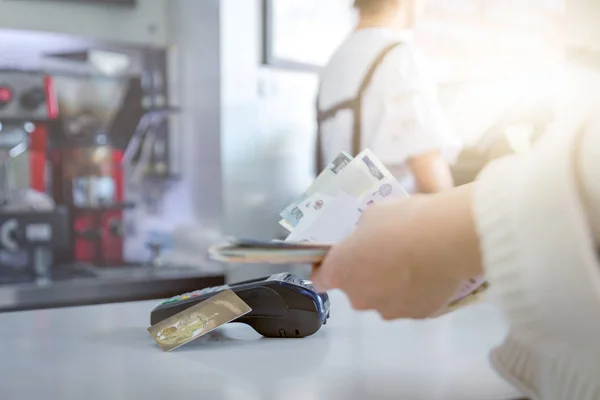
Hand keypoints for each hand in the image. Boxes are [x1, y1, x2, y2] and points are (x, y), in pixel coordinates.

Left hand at [311, 184, 482, 319]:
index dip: (328, 269)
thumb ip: (362, 235)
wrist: (448, 239)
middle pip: (356, 289)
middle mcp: (360, 298)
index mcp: (341, 271)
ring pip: (384, 299)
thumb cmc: (404, 221)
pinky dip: (416, 292)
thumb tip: (369, 241)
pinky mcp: (418, 315)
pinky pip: (411, 303)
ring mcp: (389, 310)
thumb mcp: (372, 216)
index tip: (339, 260)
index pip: (321, 279)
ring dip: (392, 286)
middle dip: (366, 275)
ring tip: (414, 262)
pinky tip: (430, 272)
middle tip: (386, 253)